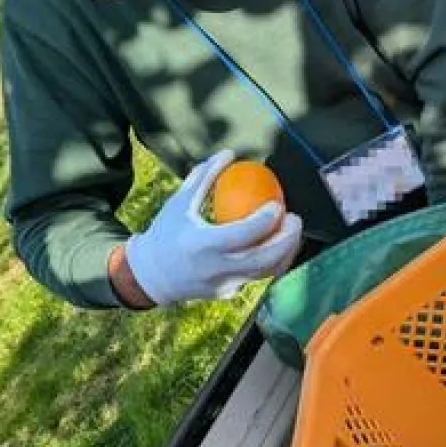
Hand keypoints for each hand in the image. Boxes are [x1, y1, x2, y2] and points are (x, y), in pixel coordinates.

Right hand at [124, 150, 303, 305]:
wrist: (150, 275)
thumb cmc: (166, 232)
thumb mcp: (179, 202)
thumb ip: (205, 176)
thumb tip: (229, 153)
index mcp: (201, 245)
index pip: (242, 235)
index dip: (265, 221)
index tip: (278, 204)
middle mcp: (216, 269)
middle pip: (264, 259)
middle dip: (288, 240)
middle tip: (295, 219)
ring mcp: (224, 285)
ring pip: (266, 272)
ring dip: (285, 251)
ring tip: (291, 231)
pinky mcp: (228, 293)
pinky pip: (256, 276)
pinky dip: (271, 260)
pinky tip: (277, 243)